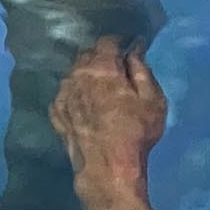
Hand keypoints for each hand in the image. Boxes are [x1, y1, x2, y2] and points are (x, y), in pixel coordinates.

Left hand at [50, 38, 167, 187]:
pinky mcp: (57, 113)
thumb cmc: (135, 132)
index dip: (119, 43)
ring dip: (85, 75)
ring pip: (73, 73)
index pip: (107, 41)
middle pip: (87, 55)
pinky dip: (74, 93)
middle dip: (101, 57)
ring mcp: (64, 94)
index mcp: (102, 67)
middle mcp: (77, 75)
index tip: (127, 51)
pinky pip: (64, 93)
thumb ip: (142, 69)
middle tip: (116, 71)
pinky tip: (82, 102)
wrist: (108, 168)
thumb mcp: (152, 99)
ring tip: (98, 88)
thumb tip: (134, 50)